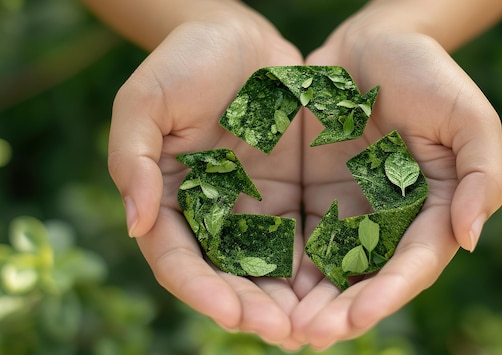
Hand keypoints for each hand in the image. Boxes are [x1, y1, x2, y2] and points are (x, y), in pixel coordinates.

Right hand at [106, 3, 305, 347]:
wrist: (240, 37)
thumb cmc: (185, 62)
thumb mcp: (146, 101)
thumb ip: (133, 160)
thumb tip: (136, 224)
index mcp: (172, 202)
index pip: (180, 261)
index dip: (203, 291)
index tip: (234, 315)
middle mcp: (213, 217)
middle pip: (229, 278)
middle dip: (255, 310)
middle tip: (287, 334)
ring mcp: (255, 209)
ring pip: (271, 269)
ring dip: (293, 302)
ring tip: (320, 327)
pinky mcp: (293, 196)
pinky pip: (308, 237)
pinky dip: (322, 266)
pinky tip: (345, 285)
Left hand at [291, 9, 501, 348]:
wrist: (372, 43)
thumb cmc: (428, 73)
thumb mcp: (468, 117)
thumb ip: (480, 176)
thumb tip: (471, 239)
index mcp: (430, 211)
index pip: (414, 263)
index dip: (389, 292)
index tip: (358, 315)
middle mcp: (389, 222)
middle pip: (367, 278)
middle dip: (341, 310)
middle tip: (310, 335)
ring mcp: (348, 211)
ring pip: (328, 268)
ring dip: (306, 301)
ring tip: (280, 326)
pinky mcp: (312, 196)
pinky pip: (296, 236)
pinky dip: (281, 264)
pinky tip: (258, 283)